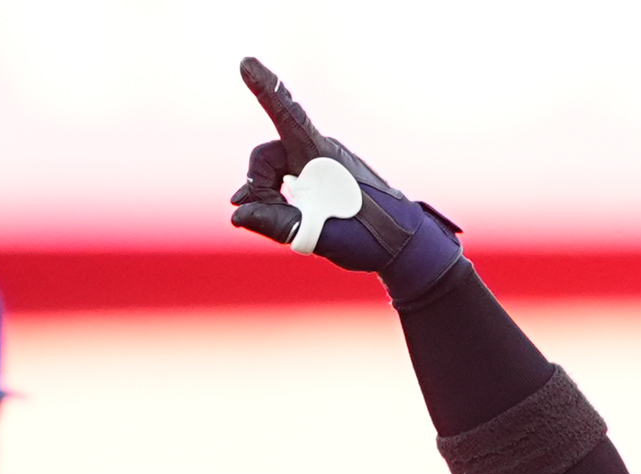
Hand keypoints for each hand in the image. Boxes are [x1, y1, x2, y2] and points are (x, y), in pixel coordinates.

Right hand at [227, 57, 463, 299]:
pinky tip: (275, 213)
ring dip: (266, 194)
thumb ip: (275, 223)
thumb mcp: (317, 233)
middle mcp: (317, 151)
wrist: (401, 242)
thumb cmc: (366, 236)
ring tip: (281, 222)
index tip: (246, 63)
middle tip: (259, 214)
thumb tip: (239, 215)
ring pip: (275, 170)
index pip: (288, 115)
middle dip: (258, 185)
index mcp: (320, 155)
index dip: (266, 89)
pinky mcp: (320, 177)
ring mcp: (318, 163)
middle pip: (268, 156)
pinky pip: (287, 179)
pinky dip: (277, 196)